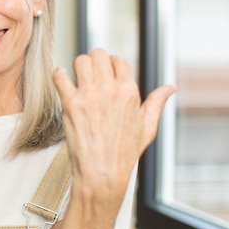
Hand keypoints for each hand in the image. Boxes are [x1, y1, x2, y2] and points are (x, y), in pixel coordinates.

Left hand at [52, 48, 175, 202]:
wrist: (102, 173)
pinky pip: (60, 76)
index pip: (119, 61)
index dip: (110, 64)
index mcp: (130, 92)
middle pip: (98, 54)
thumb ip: (156, 103)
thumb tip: (170, 87)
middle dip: (93, 60)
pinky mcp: (71, 104)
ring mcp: (90, 96)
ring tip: (75, 75)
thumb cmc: (124, 153)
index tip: (104, 73)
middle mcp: (111, 90)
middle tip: (88, 71)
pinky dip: (58, 74)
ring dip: (77, 65)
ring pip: (80, 60)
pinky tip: (61, 79)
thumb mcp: (146, 127)